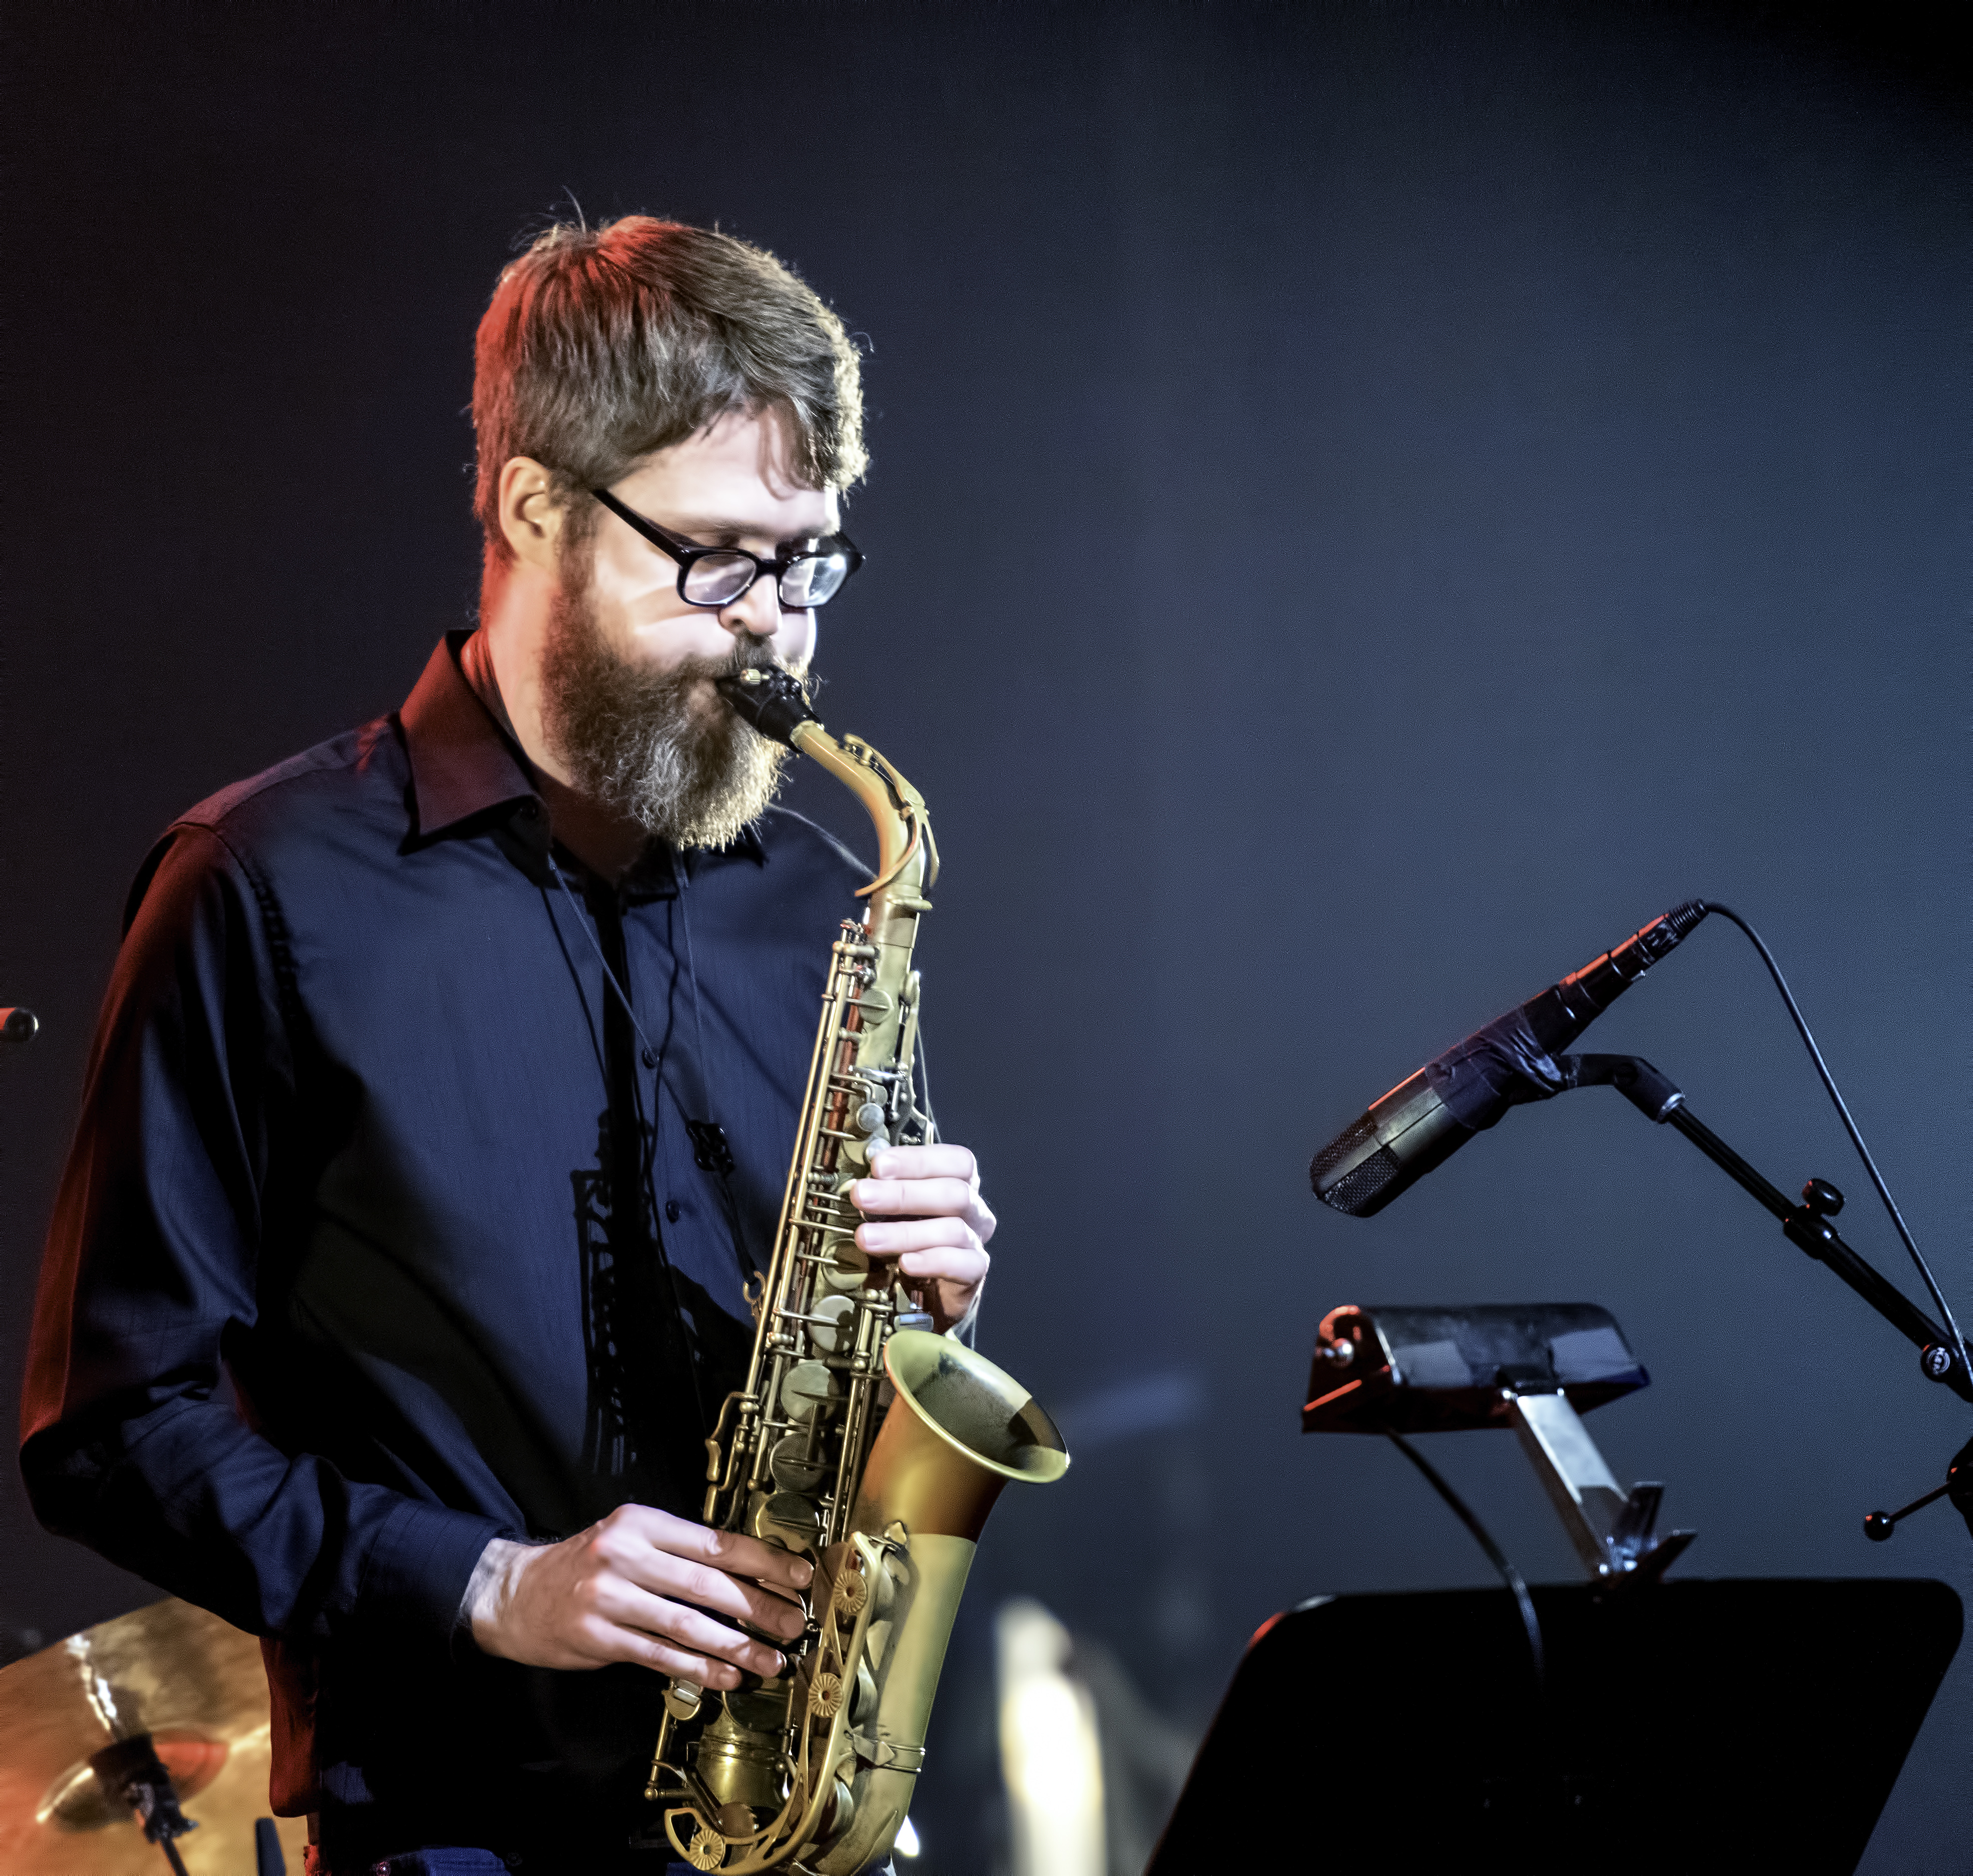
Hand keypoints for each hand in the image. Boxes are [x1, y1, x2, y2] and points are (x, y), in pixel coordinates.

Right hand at [465, 1504, 811, 1687]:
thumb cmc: (585, 1566)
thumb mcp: (630, 1539)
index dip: (764, 1561)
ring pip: (688, 1624)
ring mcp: (611, 1597)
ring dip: (736, 1645)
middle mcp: (627, 1554)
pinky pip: (659, 1655)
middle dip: (760, 1606)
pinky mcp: (599, 1637)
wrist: (516, 1592)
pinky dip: (698, 1668)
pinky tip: (725, 1677)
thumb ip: (679, 1552)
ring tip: (769, 1659)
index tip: (799, 1576)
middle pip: (709, 1583)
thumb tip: (747, 1574)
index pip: (717, 1541)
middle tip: (793, 1624)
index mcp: (643, 1522)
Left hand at [852, 1142, 993, 1331]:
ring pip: (953, 1229)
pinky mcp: (973, 1273)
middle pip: (954, 1192)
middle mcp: (973, 1210)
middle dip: (903, 1194)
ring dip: (904, 1232)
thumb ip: (886, 1192)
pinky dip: (929, 1261)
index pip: (956, 1161)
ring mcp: (975, 1242)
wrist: (921, 1294)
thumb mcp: (895, 1211)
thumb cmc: (907, 1241)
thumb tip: (859, 1183)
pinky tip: (905, 1262)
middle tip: (862, 1196)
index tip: (879, 1165)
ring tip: (867, 1237)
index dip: (918, 1160)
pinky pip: (959, 1265)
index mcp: (960, 1183)